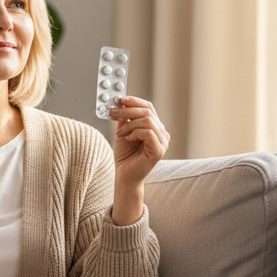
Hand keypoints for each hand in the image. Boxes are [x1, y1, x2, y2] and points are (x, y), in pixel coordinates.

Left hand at [108, 96, 169, 224]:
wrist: (124, 176)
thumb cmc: (125, 157)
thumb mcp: (122, 132)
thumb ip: (125, 119)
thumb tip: (121, 104)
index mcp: (155, 127)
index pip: (148, 107)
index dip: (134, 101)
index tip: (120, 99)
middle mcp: (162, 133)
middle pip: (148, 112)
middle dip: (128, 110)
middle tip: (113, 112)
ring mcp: (162, 142)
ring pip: (148, 120)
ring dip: (129, 123)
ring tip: (119, 132)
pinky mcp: (158, 151)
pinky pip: (149, 132)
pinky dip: (135, 132)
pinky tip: (128, 138)